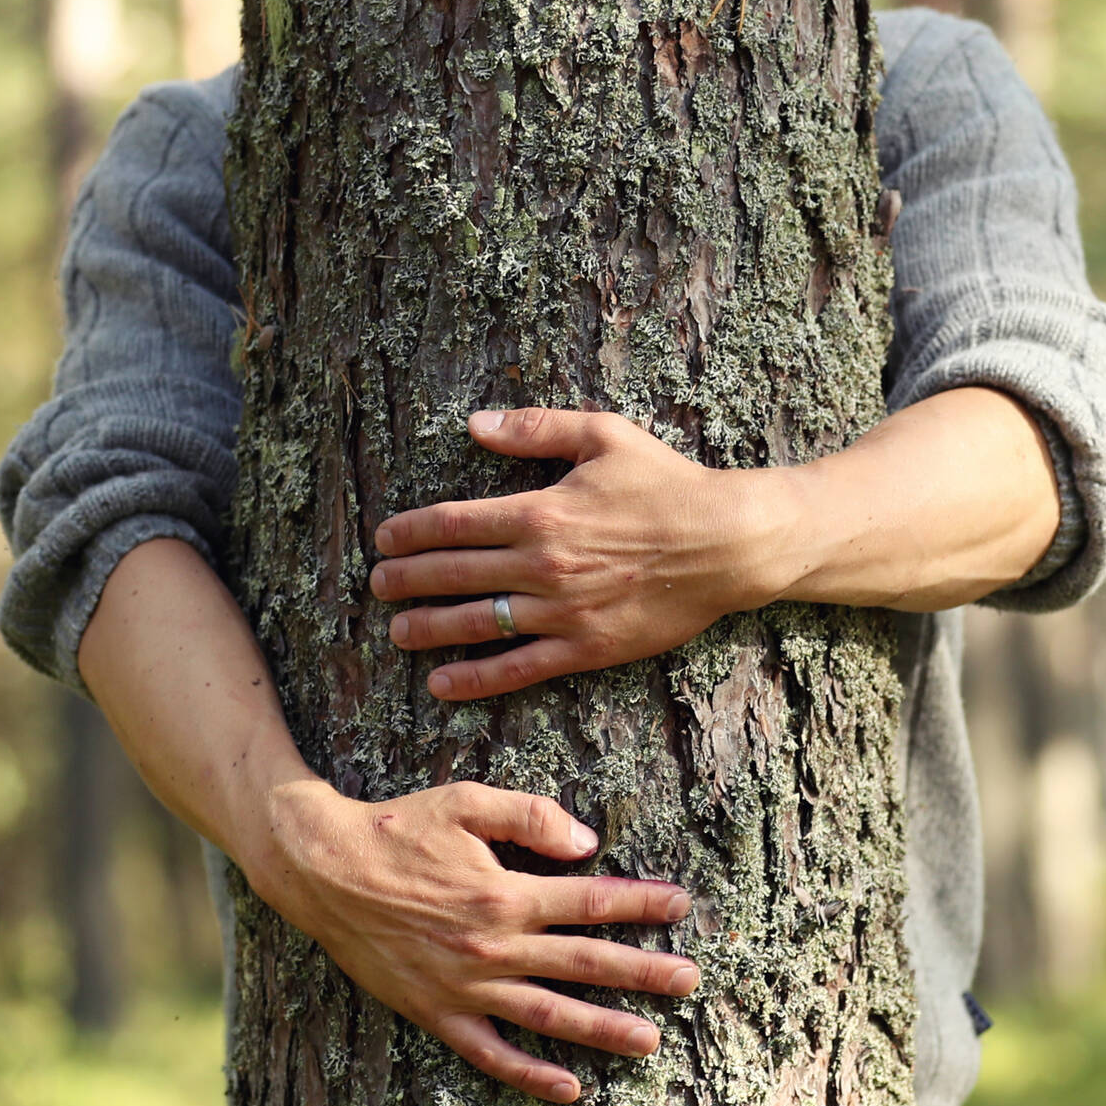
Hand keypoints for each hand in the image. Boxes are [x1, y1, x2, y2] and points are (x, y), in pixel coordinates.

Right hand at [240, 776, 700, 1102]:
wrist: (321, 869)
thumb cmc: (396, 828)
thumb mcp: (465, 801)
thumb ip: (531, 817)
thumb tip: (587, 843)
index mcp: (504, 894)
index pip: (591, 902)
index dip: (641, 903)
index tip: (680, 906)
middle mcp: (492, 947)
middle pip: (585, 964)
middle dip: (644, 972)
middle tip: (690, 980)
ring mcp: (464, 987)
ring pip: (549, 1016)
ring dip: (603, 1029)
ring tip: (650, 1040)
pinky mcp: (436, 1013)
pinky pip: (490, 1053)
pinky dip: (529, 1074)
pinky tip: (568, 1088)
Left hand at [371, 408, 789, 700]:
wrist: (727, 544)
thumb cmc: (667, 484)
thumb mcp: (603, 436)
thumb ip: (536, 428)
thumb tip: (475, 423)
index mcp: (540, 511)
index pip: (453, 523)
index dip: (410, 532)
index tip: (384, 538)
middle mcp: (542, 565)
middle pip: (453, 574)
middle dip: (406, 580)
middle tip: (378, 585)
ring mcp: (561, 612)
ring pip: (476, 623)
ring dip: (428, 628)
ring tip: (397, 631)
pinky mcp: (585, 648)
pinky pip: (517, 668)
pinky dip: (474, 678)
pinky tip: (442, 682)